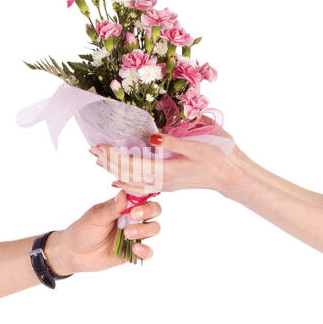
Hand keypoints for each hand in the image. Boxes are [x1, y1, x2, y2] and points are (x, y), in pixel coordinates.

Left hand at [47, 190, 162, 272]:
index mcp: (123, 206)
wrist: (73, 253)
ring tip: (127, 234)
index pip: (142, 196)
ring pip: (153, 229)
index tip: (134, 203)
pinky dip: (146, 250)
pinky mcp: (132, 252)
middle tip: (132, 216)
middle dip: (148, 212)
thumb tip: (124, 193)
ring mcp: (134, 235)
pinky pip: (148, 252)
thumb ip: (111, 208)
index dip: (144, 197)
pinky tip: (135, 249)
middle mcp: (132, 219)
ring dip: (144, 230)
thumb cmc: (83, 230)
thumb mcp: (95, 217)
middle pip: (154, 211)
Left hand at [90, 126, 238, 194]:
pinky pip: (140, 185)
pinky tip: (118, 179)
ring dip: (114, 171)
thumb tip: (150, 138)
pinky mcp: (168, 183)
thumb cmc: (218, 158)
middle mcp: (161, 181)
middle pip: (126, 174)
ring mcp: (164, 184)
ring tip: (99, 161)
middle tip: (92, 149)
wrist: (230, 177)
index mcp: (165, 170)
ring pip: (132, 181)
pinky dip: (125, 180)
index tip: (98, 145)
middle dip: (108, 162)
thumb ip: (172, 142)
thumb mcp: (196, 146)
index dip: (113, 155)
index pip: (131, 164)